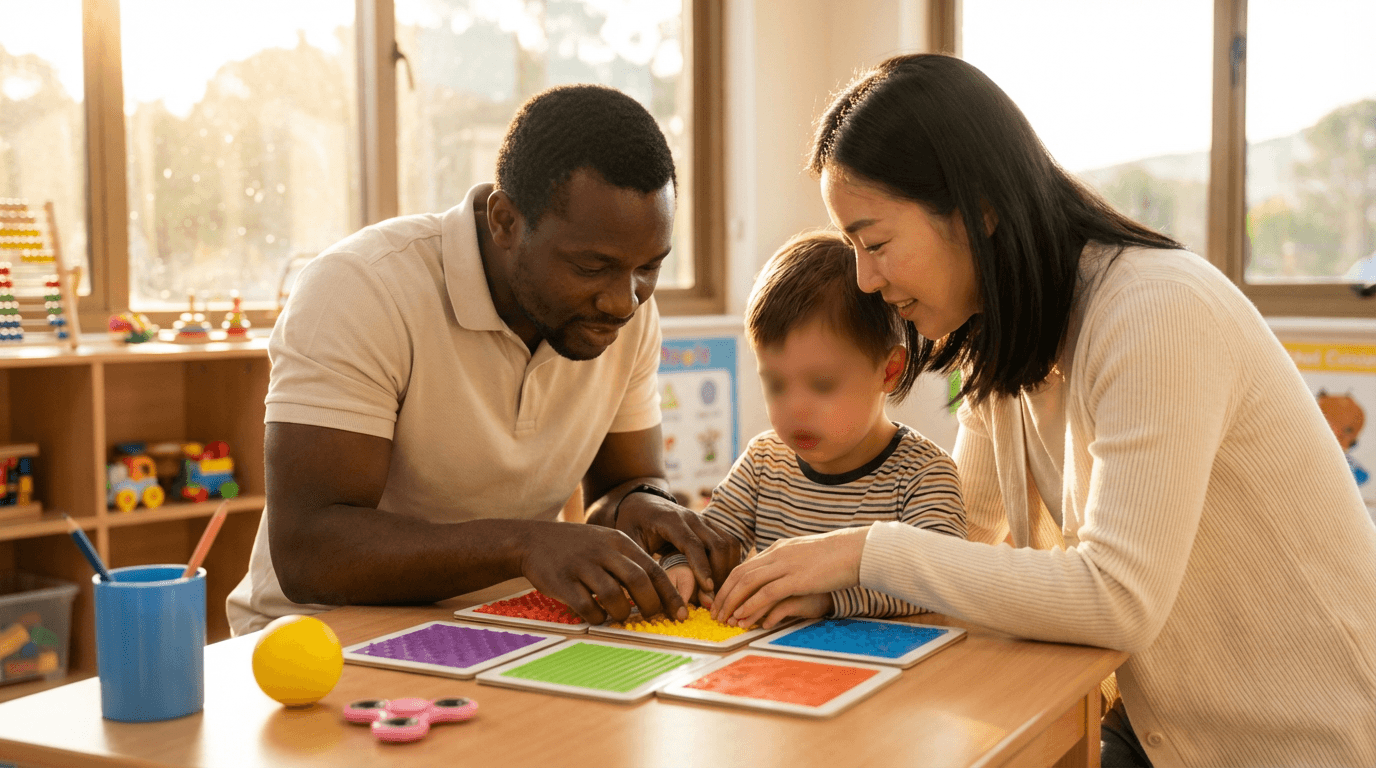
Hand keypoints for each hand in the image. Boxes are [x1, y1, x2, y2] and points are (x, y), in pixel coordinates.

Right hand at [519, 521, 685, 624]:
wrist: (532, 540)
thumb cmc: (576, 547)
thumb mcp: (606, 542)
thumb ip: (630, 562)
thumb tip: (658, 592)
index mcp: (618, 541)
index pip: (653, 569)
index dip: (670, 594)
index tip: (680, 613)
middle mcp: (603, 551)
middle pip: (638, 581)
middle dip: (651, 605)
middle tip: (652, 618)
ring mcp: (582, 565)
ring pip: (613, 595)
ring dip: (622, 613)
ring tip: (619, 616)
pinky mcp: (562, 582)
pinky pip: (587, 605)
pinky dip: (597, 616)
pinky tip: (597, 616)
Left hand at [616, 492, 740, 602]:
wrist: (642, 503)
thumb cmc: (633, 524)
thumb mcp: (629, 541)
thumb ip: (639, 562)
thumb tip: (648, 592)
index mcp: (670, 520)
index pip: (692, 544)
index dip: (702, 567)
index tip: (708, 588)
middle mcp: (692, 517)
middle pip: (718, 544)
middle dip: (720, 572)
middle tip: (714, 598)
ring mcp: (704, 520)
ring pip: (729, 543)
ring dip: (728, 568)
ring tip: (719, 592)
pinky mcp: (711, 526)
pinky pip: (730, 543)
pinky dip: (730, 562)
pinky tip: (721, 580)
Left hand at [711, 527, 868, 628]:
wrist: (858, 550)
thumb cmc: (838, 556)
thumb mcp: (808, 557)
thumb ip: (791, 565)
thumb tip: (783, 578)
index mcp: (780, 549)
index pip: (746, 566)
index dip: (730, 585)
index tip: (722, 601)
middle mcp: (778, 554)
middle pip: (741, 574)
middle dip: (725, 595)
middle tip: (715, 613)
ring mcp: (786, 565)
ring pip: (748, 583)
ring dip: (733, 602)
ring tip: (724, 619)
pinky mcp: (797, 578)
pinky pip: (766, 593)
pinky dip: (751, 606)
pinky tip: (744, 617)